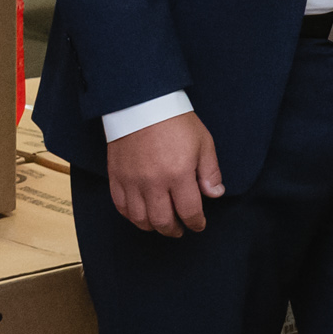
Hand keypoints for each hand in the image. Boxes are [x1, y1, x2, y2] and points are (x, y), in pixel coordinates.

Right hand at [110, 112, 222, 237]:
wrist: (140, 103)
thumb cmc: (175, 121)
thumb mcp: (203, 142)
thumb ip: (210, 172)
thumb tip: (215, 194)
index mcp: (179, 174)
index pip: (189, 211)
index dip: (196, 223)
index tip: (198, 225)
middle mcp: (154, 182)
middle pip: (163, 221)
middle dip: (174, 230)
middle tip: (180, 230)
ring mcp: (132, 181)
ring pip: (140, 219)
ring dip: (153, 227)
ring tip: (161, 224)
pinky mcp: (116, 177)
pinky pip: (121, 207)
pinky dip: (132, 216)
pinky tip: (141, 215)